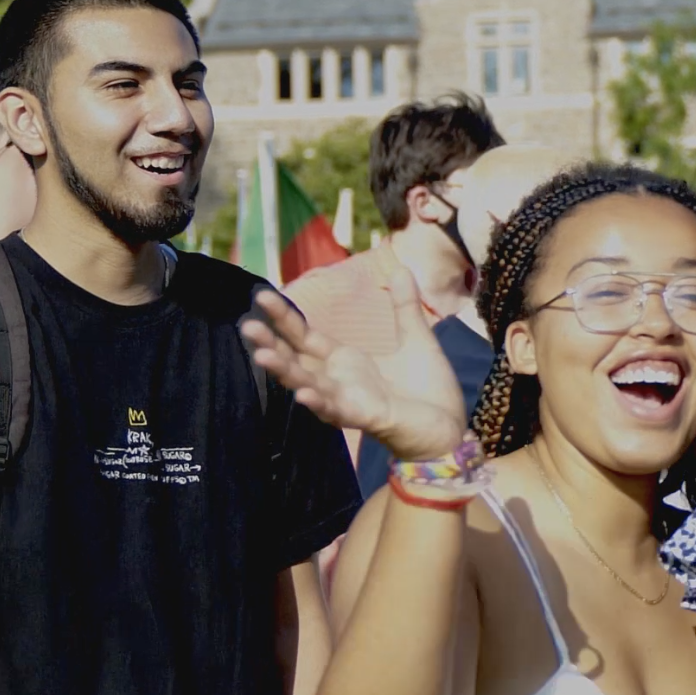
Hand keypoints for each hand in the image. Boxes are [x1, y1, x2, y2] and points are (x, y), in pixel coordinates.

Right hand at [239, 286, 466, 461]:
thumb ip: (404, 306)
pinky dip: (320, 403)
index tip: (261, 295)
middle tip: (246, 324)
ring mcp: (347, 400)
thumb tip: (402, 267)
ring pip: (307, 384)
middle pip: (296, 358)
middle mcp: (338, 380)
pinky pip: (337, 410)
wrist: (449, 427)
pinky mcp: (365, 418)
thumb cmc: (428, 389)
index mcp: (345, 360)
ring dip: (285, 371)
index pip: (305, 336)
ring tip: (259, 356)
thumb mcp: (416, 339)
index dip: (284, 317)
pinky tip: (303, 394)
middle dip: (271, 343)